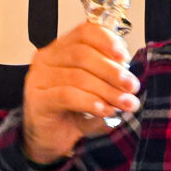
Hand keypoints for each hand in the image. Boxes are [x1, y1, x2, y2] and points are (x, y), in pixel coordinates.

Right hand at [21, 21, 139, 164]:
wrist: (49, 139)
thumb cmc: (73, 110)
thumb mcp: (94, 87)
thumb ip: (108, 76)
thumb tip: (129, 78)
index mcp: (62, 48)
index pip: (85, 32)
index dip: (108, 41)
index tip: (125, 57)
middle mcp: (48, 58)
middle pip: (83, 54)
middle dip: (113, 71)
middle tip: (132, 86)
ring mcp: (39, 78)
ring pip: (78, 76)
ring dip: (107, 90)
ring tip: (124, 103)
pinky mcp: (38, 99)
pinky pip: (67, 95)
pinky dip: (90, 101)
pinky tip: (105, 109)